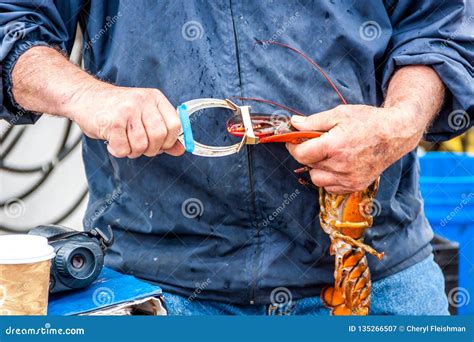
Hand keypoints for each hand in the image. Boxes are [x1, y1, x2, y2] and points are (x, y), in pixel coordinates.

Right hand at [65, 84, 183, 157]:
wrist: (83, 97)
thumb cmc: (115, 108)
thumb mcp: (143, 115)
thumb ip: (164, 132)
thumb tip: (181, 150)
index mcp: (154, 98)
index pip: (175, 125)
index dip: (170, 141)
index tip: (160, 144)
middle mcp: (142, 101)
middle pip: (159, 137)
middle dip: (151, 149)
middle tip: (140, 146)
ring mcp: (127, 111)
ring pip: (141, 146)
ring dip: (133, 151)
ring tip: (124, 141)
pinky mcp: (112, 122)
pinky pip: (124, 150)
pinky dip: (118, 151)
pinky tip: (113, 141)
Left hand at [286, 104, 424, 193]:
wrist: (396, 134)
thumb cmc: (368, 120)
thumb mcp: (339, 113)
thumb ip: (313, 122)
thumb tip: (293, 124)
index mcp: (334, 146)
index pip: (301, 154)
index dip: (293, 147)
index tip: (293, 141)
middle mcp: (341, 165)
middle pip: (308, 166)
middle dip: (308, 154)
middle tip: (316, 144)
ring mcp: (349, 178)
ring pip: (318, 179)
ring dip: (317, 168)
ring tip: (329, 155)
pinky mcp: (356, 186)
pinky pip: (331, 187)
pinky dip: (329, 178)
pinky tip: (337, 164)